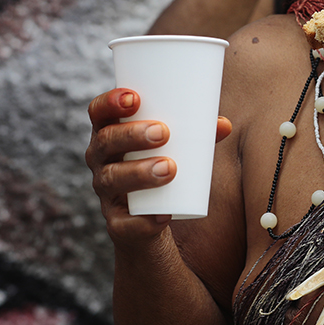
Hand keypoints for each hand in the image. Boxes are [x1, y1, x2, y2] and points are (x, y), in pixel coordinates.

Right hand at [85, 89, 231, 242]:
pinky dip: (143, 220)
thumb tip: (225, 124)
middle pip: (105, 142)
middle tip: (163, 133)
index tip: (134, 98)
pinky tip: (162, 215)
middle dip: (131, 135)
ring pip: (111, 179)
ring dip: (139, 172)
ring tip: (169, 168)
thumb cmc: (160, 170)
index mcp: (111, 137)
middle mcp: (101, 162)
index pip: (98, 113)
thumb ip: (198, 135)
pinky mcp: (118, 225)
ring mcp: (107, 194)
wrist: (148, 226)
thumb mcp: (175, 150)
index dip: (109, 102)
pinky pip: (123, 223)